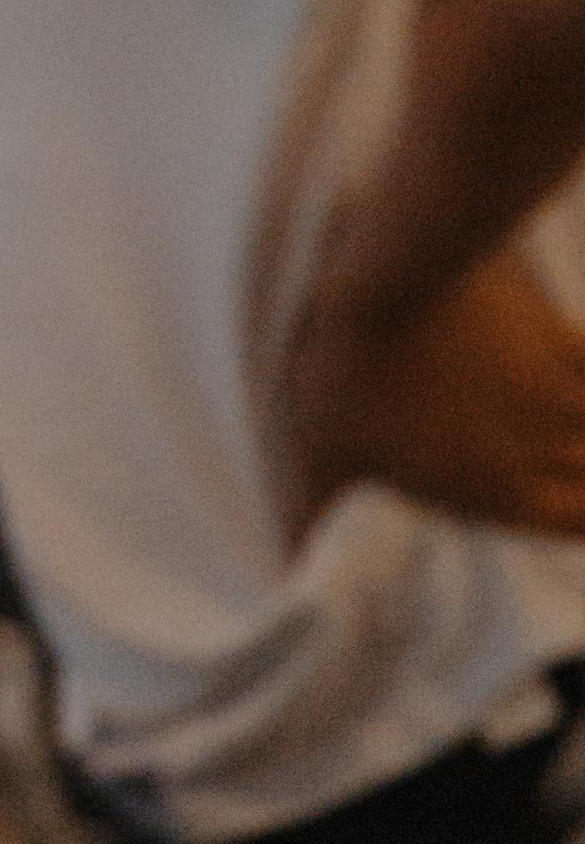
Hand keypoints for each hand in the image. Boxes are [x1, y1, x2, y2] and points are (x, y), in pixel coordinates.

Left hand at [279, 244, 584, 541]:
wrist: (390, 278)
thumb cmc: (351, 372)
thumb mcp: (322, 448)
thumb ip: (315, 511)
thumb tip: (287, 566)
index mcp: (499, 492)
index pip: (577, 526)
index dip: (581, 521)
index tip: (574, 510)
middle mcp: (543, 453)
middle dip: (582, 480)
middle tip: (567, 475)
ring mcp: (555, 393)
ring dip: (584, 432)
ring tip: (569, 437)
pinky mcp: (553, 334)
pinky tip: (576, 365)